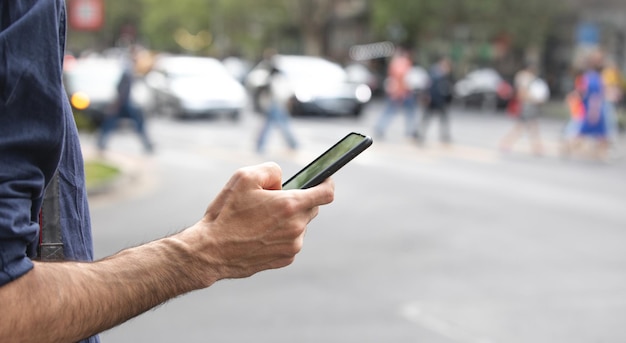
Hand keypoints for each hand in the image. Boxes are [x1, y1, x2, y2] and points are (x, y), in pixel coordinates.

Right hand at [185, 162, 334, 283]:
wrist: (210, 251)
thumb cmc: (226, 213)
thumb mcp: (244, 177)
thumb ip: (272, 170)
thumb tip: (283, 181)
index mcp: (290, 205)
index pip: (326, 193)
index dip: (328, 182)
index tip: (325, 178)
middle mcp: (296, 227)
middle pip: (311, 208)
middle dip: (297, 200)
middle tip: (273, 199)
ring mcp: (292, 246)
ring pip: (300, 224)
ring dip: (288, 218)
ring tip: (261, 219)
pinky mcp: (285, 259)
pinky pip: (291, 240)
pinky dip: (282, 234)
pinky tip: (260, 234)